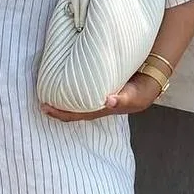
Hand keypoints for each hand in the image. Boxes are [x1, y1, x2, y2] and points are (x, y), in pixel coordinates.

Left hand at [42, 72, 160, 121]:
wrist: (152, 80)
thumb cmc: (142, 90)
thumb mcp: (135, 96)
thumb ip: (123, 99)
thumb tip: (108, 101)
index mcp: (102, 109)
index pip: (77, 114)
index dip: (61, 113)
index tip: (46, 108)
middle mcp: (97, 104)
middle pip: (73, 110)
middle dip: (57, 108)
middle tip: (41, 102)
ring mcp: (98, 96)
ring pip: (76, 100)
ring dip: (62, 98)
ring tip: (47, 91)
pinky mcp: (99, 86)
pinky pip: (81, 90)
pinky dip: (70, 88)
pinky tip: (64, 81)